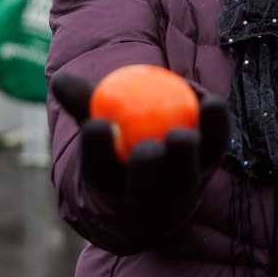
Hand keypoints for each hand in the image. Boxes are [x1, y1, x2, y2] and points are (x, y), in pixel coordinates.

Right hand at [50, 72, 228, 208]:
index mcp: (109, 184)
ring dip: (187, 157)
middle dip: (148, 172)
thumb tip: (61, 81)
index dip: (97, 152)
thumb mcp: (96, 118)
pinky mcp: (211, 165)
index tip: (96, 126)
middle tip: (148, 147)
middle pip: (146, 189)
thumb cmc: (116, 132)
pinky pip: (216, 147)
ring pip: (186, 178)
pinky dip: (215, 126)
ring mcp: (182, 185)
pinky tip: (211, 103)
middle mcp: (146, 195)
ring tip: (183, 133)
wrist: (157, 154)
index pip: (98, 171)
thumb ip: (82, 101)